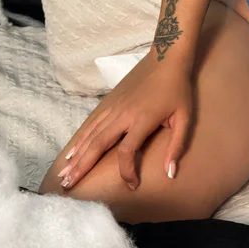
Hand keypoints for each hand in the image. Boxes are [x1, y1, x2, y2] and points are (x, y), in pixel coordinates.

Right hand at [58, 52, 194, 191]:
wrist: (166, 60)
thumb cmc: (178, 91)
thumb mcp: (185, 118)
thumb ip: (176, 147)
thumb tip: (171, 173)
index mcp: (142, 120)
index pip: (126, 151)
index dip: (127, 171)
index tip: (132, 185)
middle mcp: (123, 115)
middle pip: (98, 144)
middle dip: (83, 167)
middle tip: (68, 186)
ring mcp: (114, 108)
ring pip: (91, 135)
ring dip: (77, 156)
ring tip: (64, 175)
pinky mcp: (110, 104)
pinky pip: (92, 124)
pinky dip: (80, 140)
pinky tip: (71, 153)